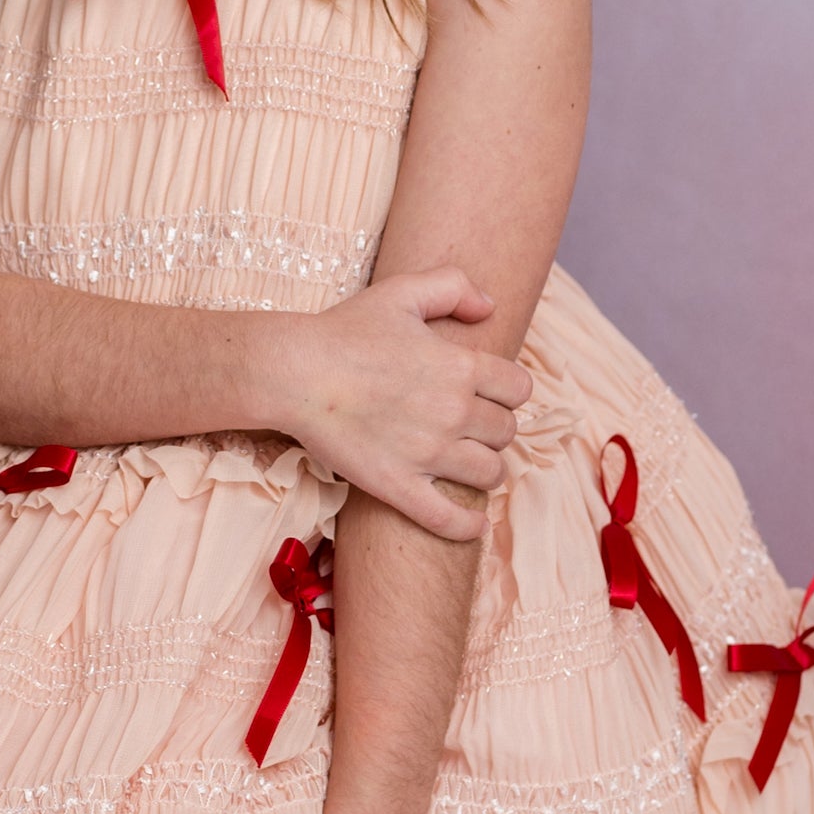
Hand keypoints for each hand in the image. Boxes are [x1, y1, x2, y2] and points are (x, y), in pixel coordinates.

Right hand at [278, 270, 527, 541]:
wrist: (294, 373)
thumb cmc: (344, 331)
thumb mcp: (402, 291)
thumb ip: (454, 286)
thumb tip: (491, 307)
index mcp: (461, 366)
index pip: (518, 389)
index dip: (508, 392)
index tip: (490, 395)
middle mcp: (454, 411)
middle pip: (506, 431)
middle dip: (494, 429)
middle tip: (473, 428)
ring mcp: (428, 453)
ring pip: (489, 473)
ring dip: (485, 470)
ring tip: (469, 466)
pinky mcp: (399, 486)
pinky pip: (448, 519)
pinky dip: (468, 527)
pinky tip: (474, 525)